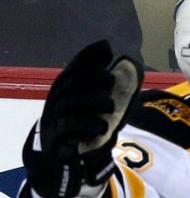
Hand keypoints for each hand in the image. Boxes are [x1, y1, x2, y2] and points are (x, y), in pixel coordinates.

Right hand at [23, 41, 142, 197]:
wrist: (56, 148)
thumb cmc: (79, 118)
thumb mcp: (90, 100)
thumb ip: (103, 84)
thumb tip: (126, 61)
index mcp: (66, 84)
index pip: (76, 65)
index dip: (89, 55)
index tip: (106, 49)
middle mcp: (58, 96)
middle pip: (74, 81)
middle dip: (93, 77)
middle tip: (111, 80)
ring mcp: (56, 114)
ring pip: (73, 103)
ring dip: (94, 102)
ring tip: (111, 106)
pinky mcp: (57, 134)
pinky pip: (70, 127)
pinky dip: (88, 126)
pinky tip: (102, 128)